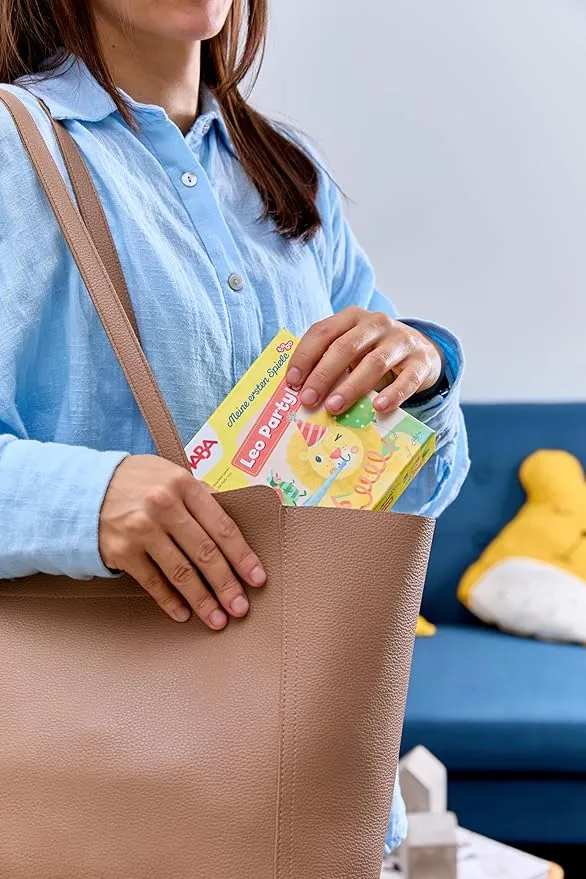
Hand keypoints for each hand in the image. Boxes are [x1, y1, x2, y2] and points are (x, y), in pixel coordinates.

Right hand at [99, 456, 265, 627]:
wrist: (83, 489)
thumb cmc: (137, 482)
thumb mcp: (170, 473)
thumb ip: (200, 494)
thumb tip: (237, 515)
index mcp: (184, 484)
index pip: (222, 526)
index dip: (243, 556)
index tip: (257, 579)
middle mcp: (164, 506)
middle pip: (205, 553)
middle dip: (227, 585)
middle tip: (240, 608)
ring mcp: (141, 530)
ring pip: (181, 573)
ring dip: (202, 600)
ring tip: (217, 619)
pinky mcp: (122, 551)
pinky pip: (153, 583)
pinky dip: (170, 601)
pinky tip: (184, 615)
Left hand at [286, 307, 442, 414]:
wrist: (421, 351)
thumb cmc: (374, 352)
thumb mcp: (353, 348)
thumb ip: (329, 361)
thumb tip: (300, 392)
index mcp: (352, 317)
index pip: (322, 331)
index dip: (304, 356)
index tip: (292, 381)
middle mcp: (377, 324)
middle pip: (346, 348)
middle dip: (323, 375)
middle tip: (308, 400)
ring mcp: (401, 341)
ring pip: (374, 363)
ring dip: (351, 388)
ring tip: (333, 408)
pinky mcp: (421, 361)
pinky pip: (406, 379)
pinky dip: (393, 394)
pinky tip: (378, 408)